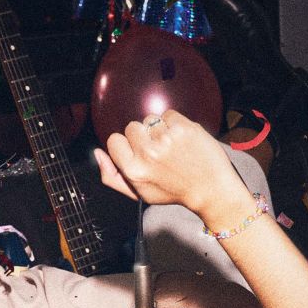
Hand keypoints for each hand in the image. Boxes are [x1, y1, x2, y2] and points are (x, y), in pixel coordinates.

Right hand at [95, 110, 248, 221]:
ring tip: (172, 146)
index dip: (126, 145)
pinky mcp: (183, 127)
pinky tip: (182, 140)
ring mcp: (166, 139)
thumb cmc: (173, 191)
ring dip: (159, 129)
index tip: (138, 153)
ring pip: (150, 119)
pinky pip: (168, 114)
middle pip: (131, 127)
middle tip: (159, 152)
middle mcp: (147, 154)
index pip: (113, 140)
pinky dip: (174, 123)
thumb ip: (112, 176)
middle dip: (143, 136)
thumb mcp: (139, 193)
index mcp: (133, 171)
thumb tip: (98, 154)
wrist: (210, 189)